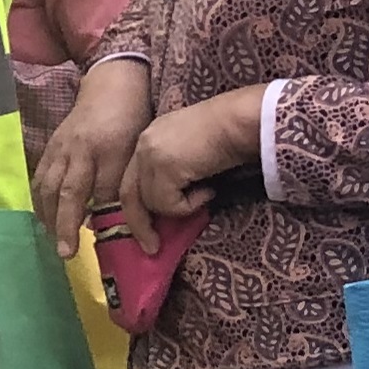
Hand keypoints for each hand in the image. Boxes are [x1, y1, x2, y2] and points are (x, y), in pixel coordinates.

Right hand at [33, 61, 154, 254]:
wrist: (110, 85)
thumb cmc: (130, 119)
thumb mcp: (135, 149)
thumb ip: (122, 181)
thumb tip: (109, 217)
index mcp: (105, 151)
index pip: (101, 192)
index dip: (102, 220)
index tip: (103, 245)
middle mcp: (78, 151)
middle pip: (67, 193)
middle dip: (65, 225)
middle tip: (65, 253)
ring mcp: (60, 148)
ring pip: (48, 187)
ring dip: (48, 216)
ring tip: (53, 240)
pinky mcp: (50, 147)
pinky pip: (40, 177)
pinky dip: (40, 200)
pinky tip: (44, 216)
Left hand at [115, 88, 262, 247]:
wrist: (241, 120)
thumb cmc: (227, 136)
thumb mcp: (190, 154)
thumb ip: (173, 174)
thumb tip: (168, 208)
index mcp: (149, 140)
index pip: (131, 179)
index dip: (136, 207)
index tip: (142, 230)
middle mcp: (143, 145)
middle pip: (128, 194)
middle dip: (138, 225)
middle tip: (151, 248)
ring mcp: (150, 155)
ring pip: (151, 202)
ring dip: (179, 208)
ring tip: (206, 192)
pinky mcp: (163, 166)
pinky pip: (168, 204)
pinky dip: (189, 205)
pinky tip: (209, 188)